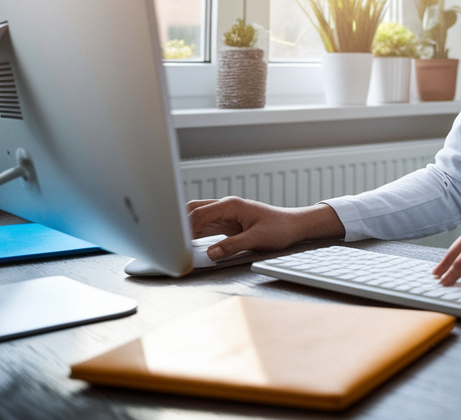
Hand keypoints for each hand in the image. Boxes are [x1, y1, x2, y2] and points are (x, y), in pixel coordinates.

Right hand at [186, 197, 344, 260]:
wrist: (295, 225)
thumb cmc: (280, 228)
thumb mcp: (257, 239)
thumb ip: (232, 246)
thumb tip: (211, 253)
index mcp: (231, 206)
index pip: (199, 213)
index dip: (182, 226)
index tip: (171, 238)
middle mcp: (226, 208)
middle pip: (193, 211)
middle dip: (177, 223)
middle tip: (165, 239)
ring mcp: (225, 215)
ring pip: (197, 219)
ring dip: (184, 229)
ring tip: (171, 243)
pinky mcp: (227, 225)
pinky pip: (205, 227)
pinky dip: (194, 234)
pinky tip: (186, 245)